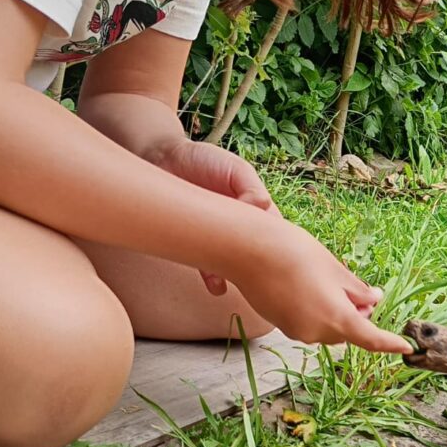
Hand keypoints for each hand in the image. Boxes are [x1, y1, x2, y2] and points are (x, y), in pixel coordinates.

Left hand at [150, 139, 279, 293]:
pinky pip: (207, 265)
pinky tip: (217, 286)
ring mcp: (218, 237)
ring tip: (239, 285)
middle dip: (260, 266)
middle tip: (264, 279)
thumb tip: (261, 207)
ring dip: (236, 275)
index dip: (280, 243)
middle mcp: (240, 225)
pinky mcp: (196, 244)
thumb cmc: (203, 160)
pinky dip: (213, 277)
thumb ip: (250, 185)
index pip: (274, 229)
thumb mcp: (235, 167)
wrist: (163, 160)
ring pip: (233, 263)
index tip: (282, 256)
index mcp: (255, 206)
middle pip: (256, 251)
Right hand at [229, 213, 413, 353]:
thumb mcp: (337, 270)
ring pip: (326, 326)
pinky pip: (307, 322)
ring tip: (328, 279)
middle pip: (347, 331)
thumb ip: (358, 291)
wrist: (248, 250)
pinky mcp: (279, 324)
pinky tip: (307, 284)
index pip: (371, 339)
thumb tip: (375, 301)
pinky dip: (316, 310)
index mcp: (337, 319)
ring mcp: (295, 330)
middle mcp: (316, 332)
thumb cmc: (297, 254)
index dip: (390, 343)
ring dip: (335, 312)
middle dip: (357, 315)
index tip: (406, 347)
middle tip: (363, 291)